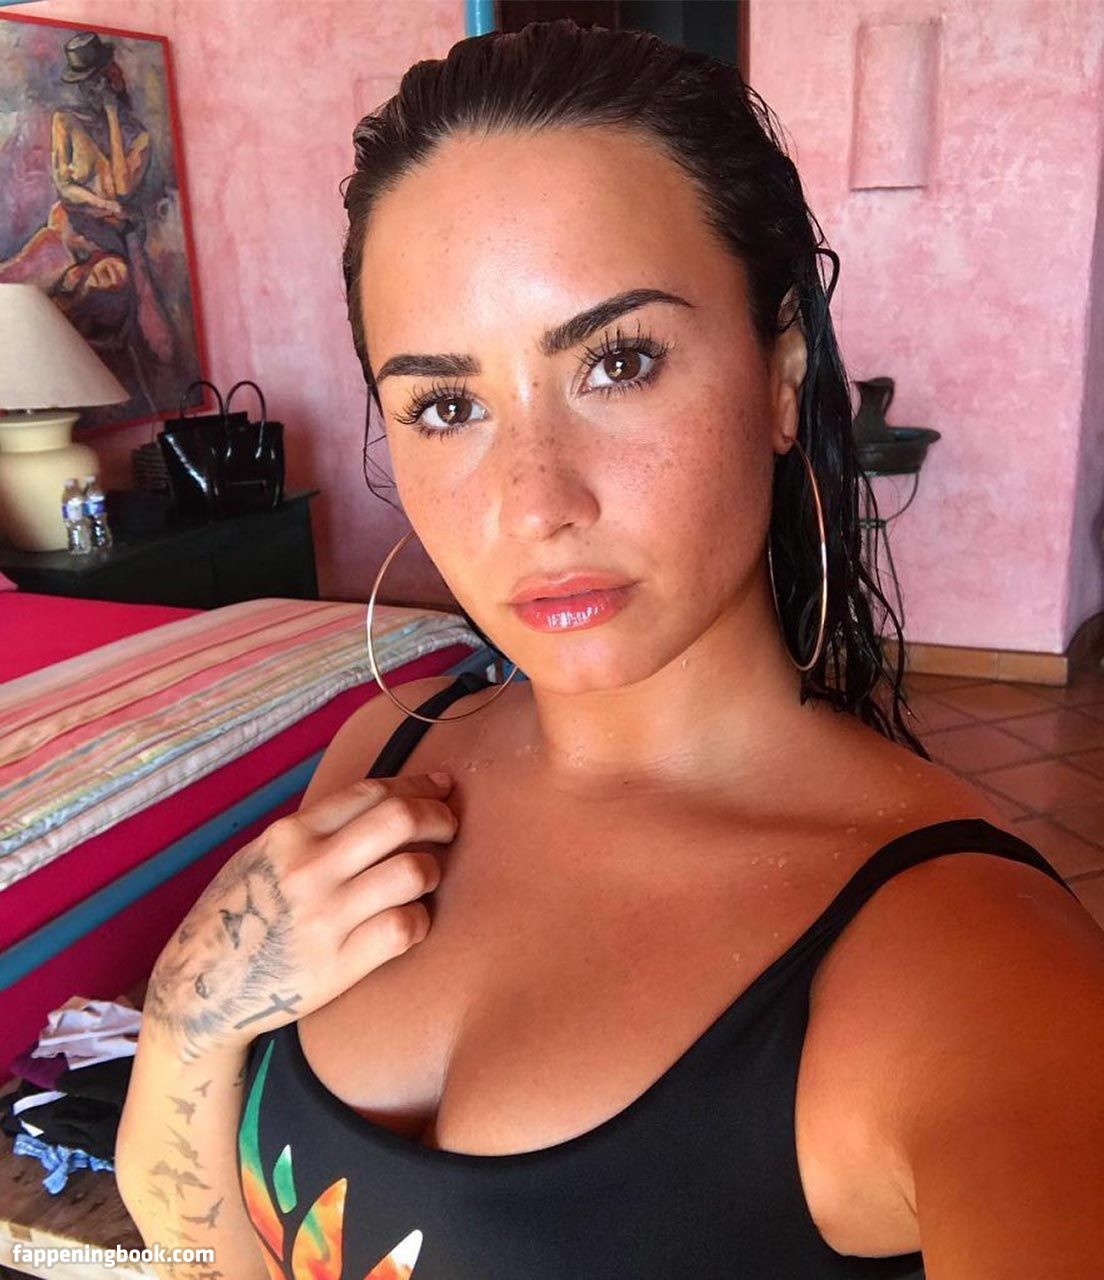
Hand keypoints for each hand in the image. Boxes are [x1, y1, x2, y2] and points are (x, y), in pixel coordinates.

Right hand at [143, 772, 457, 1061]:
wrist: (200, 989)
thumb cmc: (238, 915)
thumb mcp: (263, 856)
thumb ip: (314, 831)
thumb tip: (381, 803)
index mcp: (291, 834)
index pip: (372, 792)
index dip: (417, 785)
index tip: (441, 787)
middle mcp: (309, 869)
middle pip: (400, 819)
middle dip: (440, 816)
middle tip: (449, 827)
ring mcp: (325, 917)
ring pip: (413, 871)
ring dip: (433, 871)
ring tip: (426, 879)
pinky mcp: (339, 964)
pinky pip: (406, 928)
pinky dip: (420, 921)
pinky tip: (412, 921)